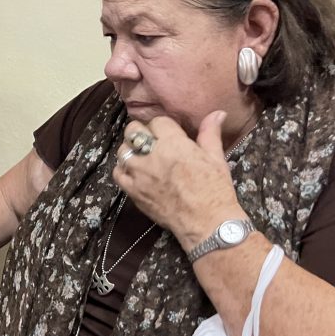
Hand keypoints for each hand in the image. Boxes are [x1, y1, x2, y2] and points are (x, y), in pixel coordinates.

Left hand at [112, 111, 246, 249]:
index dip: (162, 126)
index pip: (157, 122)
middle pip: (133, 131)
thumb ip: (210, 133)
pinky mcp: (133, 191)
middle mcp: (152, 155)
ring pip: (123, 151)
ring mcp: (139, 174)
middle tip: (150, 141)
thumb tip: (217, 113)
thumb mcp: (215, 158)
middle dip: (140, 132)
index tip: (167, 133)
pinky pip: (117, 174)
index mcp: (173, 143)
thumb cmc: (215, 190)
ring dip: (130, 150)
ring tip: (141, 156)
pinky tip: (133, 172)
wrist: (206, 222)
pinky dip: (123, 170)